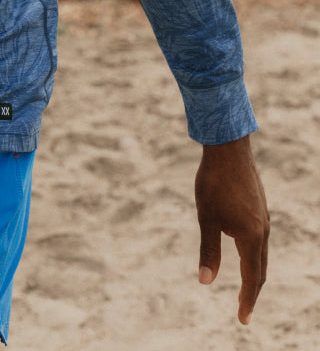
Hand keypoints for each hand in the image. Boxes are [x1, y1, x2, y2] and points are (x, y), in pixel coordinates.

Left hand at [195, 135, 268, 323]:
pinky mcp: (260, 208)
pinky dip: (254, 255)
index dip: (246, 300)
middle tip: (244, 311)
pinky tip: (245, 253)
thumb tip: (205, 282)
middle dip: (252, 291)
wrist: (228, 148)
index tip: (243, 320)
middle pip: (260, 269)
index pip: (251, 277)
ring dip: (254, 273)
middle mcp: (263, 230)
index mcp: (251, 237)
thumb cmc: (213, 183)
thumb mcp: (206, 219)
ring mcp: (264, 218)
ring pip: (261, 254)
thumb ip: (208, 251)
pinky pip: (260, 240)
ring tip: (246, 288)